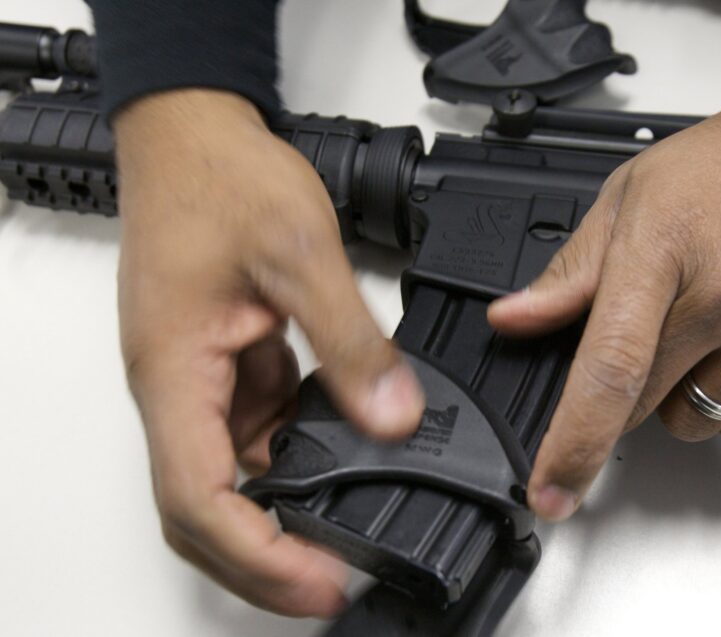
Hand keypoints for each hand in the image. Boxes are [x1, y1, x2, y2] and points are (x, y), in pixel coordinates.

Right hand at [115, 89, 424, 615]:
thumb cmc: (217, 177)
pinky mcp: (225, 363)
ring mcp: (199, 379)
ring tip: (344, 532)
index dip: (256, 557)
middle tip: (332, 583)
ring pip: (231, 474)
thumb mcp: (300, 253)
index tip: (314, 583)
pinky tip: (341, 451)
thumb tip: (392, 415)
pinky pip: (256, 429)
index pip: (199, 497)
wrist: (191, 134)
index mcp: (174, 370)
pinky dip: (295, 454)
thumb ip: (351, 340)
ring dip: (281, 511)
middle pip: (204, 509)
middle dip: (264, 560)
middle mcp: (176, 386)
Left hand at [488, 77, 720, 520]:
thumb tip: (514, 321)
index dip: (574, 440)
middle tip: (650, 327)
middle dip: (628, 386)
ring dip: (681, 396)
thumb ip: (571, 272)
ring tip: (702, 330)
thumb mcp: (631, 199)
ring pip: (697, 422)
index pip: (611, 367)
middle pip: (645, 403)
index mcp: (663, 252)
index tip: (551, 490)